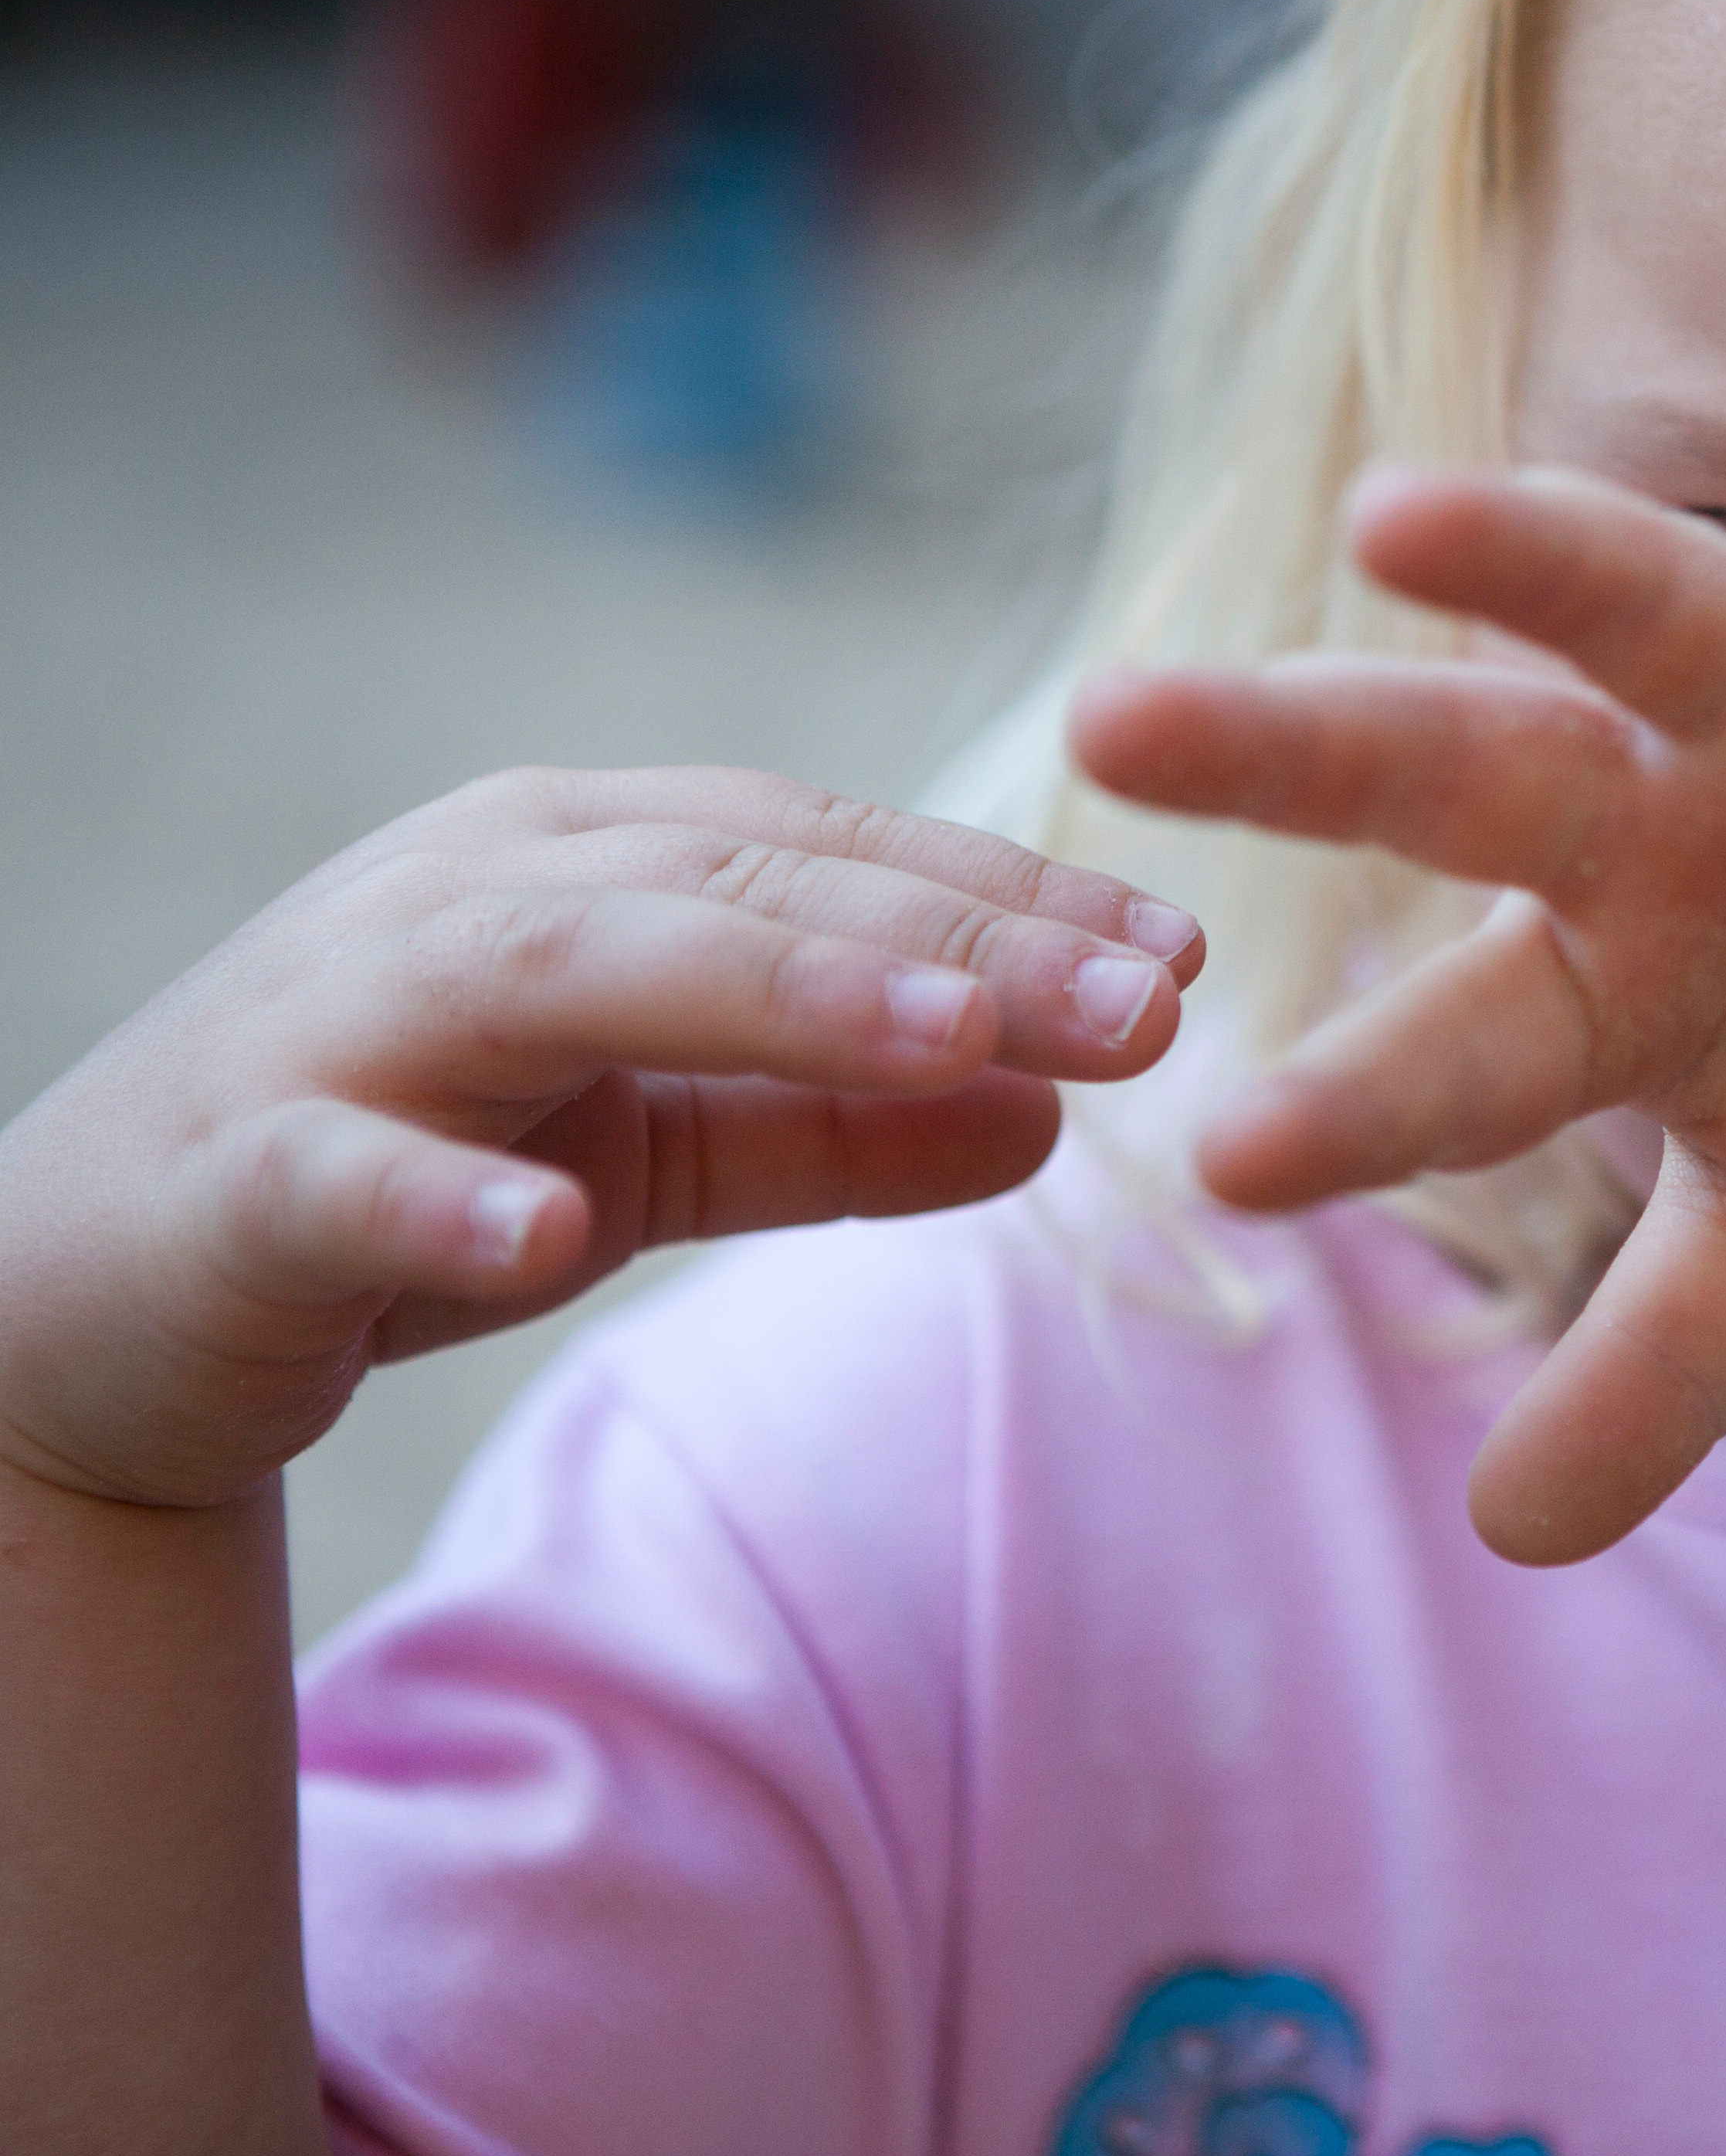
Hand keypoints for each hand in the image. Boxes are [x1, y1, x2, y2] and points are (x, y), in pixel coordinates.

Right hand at [0, 768, 1201, 1510]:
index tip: (1188, 958)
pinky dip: (442, 1198)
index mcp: (588, 860)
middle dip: (958, 936)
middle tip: (1149, 1001)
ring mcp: (339, 1018)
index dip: (1017, 897)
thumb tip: (1061, 1111)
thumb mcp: (659, 1146)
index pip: (836, 852)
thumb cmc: (410, 1174)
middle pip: (748, 886)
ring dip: (773, 994)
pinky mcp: (233, 1172)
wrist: (107, 1303)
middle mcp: (473, 894)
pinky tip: (549, 1238)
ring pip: (574, 967)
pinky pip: (342, 1174)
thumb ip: (844, 1126)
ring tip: (950, 1040)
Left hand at [1070, 175, 1725, 1563]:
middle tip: (1107, 720)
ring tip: (1397, 520)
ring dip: (1527, 554)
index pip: (1465, 1040)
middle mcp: (1660, 795)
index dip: (1364, 1097)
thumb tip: (1505, 1543)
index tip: (1213, 1163)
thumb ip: (1661, 1362)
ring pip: (1635, 596)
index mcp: (1616, 962)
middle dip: (1300, 756)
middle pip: (1459, 773)